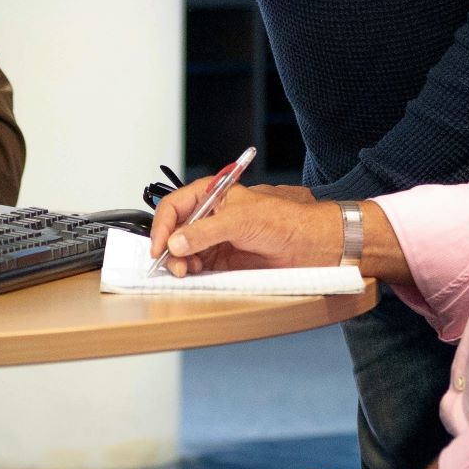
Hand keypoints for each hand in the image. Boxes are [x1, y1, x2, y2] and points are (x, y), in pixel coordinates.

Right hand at [148, 183, 333, 275]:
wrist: (308, 244)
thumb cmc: (284, 219)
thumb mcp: (240, 219)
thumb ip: (205, 231)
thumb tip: (177, 242)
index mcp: (212, 195)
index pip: (175, 206)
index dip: (163, 226)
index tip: (159, 246)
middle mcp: (211, 216)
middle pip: (176, 231)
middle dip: (170, 248)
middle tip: (174, 264)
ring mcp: (217, 238)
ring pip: (185, 251)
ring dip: (181, 262)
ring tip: (187, 270)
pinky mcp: (224, 259)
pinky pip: (199, 266)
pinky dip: (193, 272)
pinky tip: (195, 274)